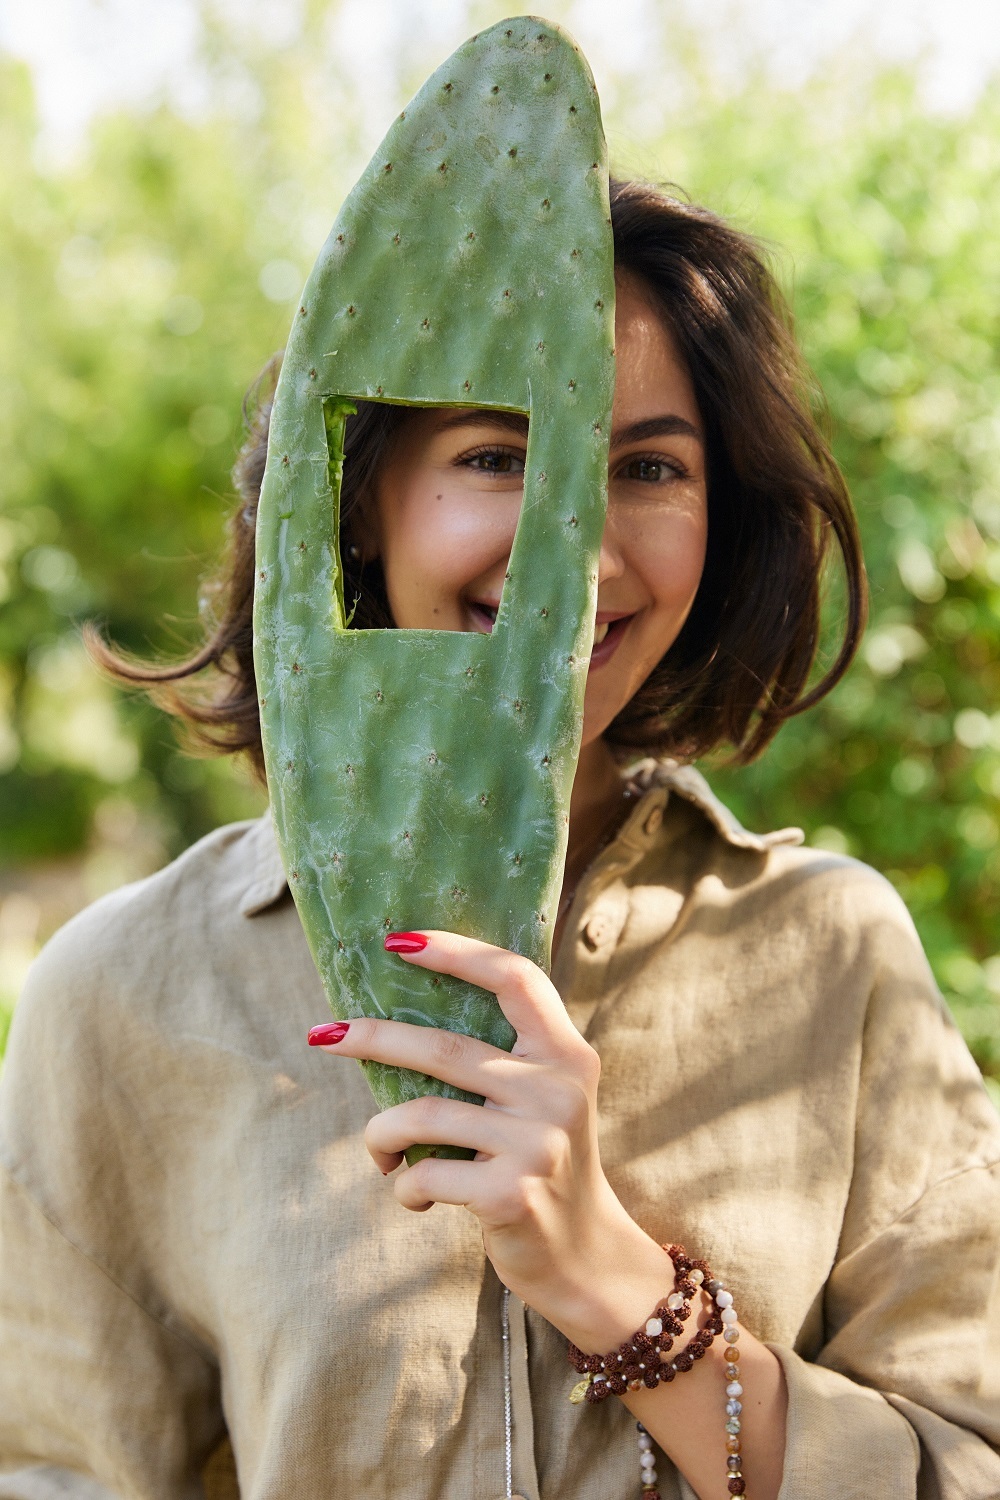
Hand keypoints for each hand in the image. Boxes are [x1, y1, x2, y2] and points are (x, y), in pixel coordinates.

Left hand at [309, 928, 669, 1341]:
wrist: (587, 1256)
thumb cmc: (544, 1165)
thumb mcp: (546, 1100)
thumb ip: (504, 1060)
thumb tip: (400, 1022)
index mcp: (567, 1055)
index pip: (515, 978)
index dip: (456, 951)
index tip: (398, 941)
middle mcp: (557, 1091)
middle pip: (443, 1048)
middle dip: (371, 1038)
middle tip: (323, 1035)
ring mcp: (537, 1144)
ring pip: (421, 1116)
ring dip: (379, 1134)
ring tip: (378, 1151)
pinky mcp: (511, 1194)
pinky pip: (425, 1175)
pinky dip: (404, 1186)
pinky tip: (413, 1195)